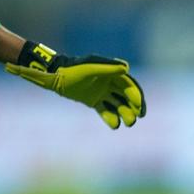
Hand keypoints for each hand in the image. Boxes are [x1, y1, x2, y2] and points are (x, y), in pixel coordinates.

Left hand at [5, 42, 145, 128]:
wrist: (54, 78)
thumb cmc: (72, 71)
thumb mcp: (89, 69)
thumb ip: (107, 69)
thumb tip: (126, 67)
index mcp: (111, 72)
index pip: (128, 85)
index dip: (135, 95)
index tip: (138, 106)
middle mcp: (109, 82)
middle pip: (126, 96)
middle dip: (134, 106)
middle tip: (137, 118)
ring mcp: (102, 92)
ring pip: (118, 104)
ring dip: (125, 113)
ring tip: (128, 124)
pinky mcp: (94, 101)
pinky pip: (105, 110)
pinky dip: (111, 118)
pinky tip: (115, 125)